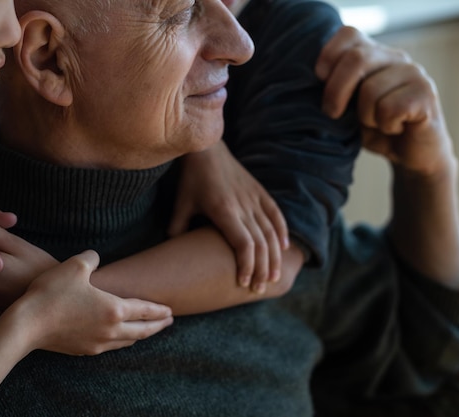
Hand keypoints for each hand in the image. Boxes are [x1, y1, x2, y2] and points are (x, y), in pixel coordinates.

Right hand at [10, 250, 173, 355]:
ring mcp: (97, 344)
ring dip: (140, 335)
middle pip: (142, 330)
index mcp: (114, 309)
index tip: (171, 311)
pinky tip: (117, 337)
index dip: (159, 310)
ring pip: (127, 341)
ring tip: (145, 330)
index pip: (145, 310)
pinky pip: (110, 347)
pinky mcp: (83, 351)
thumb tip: (96, 258)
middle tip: (168, 322)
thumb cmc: (51, 293)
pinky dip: (121, 341)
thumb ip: (91, 259)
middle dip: (157, 326)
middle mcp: (111, 330)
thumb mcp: (74, 266)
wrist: (26, 325)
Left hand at [169, 141, 287, 292]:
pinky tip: (285, 248)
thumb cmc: (191, 179)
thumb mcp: (180, 204)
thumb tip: (173, 252)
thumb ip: (176, 229)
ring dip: (274, 257)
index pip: (243, 243)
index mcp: (224, 210)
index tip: (244, 283)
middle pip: (260, 243)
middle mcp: (243, 205)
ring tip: (274, 277)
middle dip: (262, 270)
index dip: (247, 265)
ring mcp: (254, 198)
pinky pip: (276, 214)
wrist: (207, 148)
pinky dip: (282, 232)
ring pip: (271, 232)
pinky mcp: (260, 191)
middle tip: (260, 290)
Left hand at [316, 26, 452, 176]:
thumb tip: (306, 85)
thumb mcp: (346, 109)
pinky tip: (394, 128)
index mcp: (373, 55)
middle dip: (336, 91)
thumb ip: (333, 91)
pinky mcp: (426, 94)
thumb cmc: (373, 129)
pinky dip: (385, 125)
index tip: (319, 78)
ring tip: (376, 124)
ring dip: (365, 116)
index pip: (349, 34)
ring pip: (371, 89)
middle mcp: (395, 58)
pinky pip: (390, 108)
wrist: (409, 154)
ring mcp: (413, 73)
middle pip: (356, 59)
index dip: (329, 55)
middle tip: (333, 113)